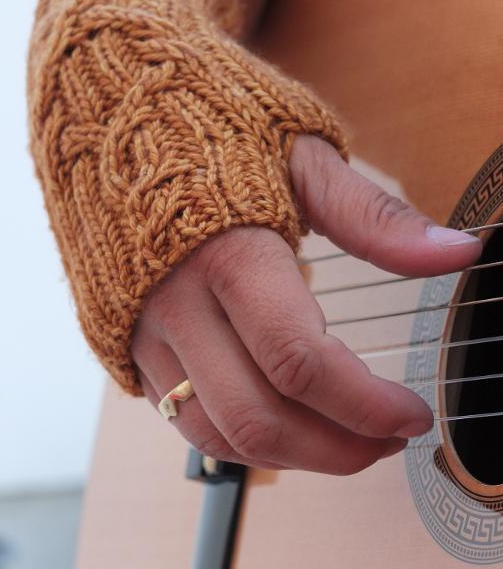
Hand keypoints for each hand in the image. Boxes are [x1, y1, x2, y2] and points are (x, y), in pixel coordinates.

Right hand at [131, 135, 480, 474]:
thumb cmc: (208, 125)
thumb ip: (376, 218)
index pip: (299, 361)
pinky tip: (286, 421)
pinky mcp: (129, 343)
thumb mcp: (300, 157)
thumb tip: (458, 252)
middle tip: (387, 440)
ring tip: (344, 441)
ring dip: (292, 456)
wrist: (110, 112)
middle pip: (259, 416)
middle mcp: (176, 303)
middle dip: (337, 449)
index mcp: (227, 252)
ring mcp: (145, 330)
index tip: (412, 414)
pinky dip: (242, 439)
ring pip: (216, 433)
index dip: (366, 404)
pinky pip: (183, 418)